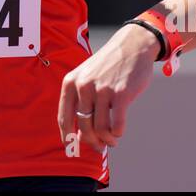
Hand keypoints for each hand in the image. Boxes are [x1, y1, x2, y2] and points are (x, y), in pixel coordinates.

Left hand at [57, 24, 160, 151]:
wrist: (132, 45)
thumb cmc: (108, 66)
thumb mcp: (87, 79)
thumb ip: (81, 104)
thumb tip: (81, 138)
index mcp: (71, 82)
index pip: (64, 118)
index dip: (67, 138)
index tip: (71, 150)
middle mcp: (83, 86)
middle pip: (84, 127)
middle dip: (92, 142)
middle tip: (100, 147)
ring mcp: (102, 89)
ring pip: (101, 128)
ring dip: (107, 140)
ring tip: (112, 140)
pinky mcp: (121, 93)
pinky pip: (116, 125)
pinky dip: (117, 133)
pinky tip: (119, 132)